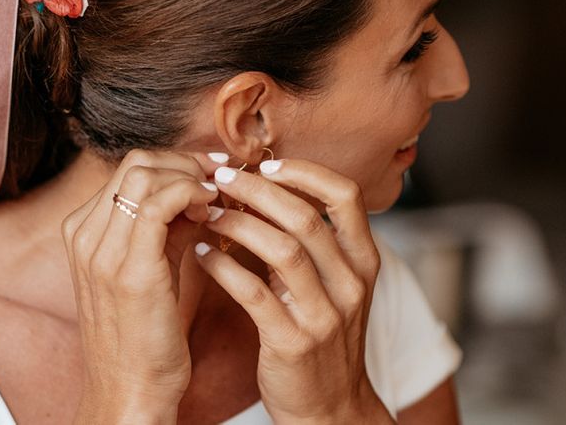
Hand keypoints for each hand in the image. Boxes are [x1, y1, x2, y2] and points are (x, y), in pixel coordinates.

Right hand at [61, 148, 221, 422]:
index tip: (209, 172)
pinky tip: (210, 208)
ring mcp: (101, 250)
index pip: (130, 168)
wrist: (130, 391)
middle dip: (185, 161)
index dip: (175, 162)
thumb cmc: (145, 333)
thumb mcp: (152, 267)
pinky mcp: (128, 269)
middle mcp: (84, 233)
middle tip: (219, 177)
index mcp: (84, 230)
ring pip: (145, 174)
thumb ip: (170, 226)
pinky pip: (158, 204)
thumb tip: (200, 194)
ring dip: (190, 176)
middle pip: (136, 162)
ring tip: (216, 197)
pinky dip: (189, 193)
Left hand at [195, 158, 394, 423]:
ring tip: (207, 212)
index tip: (267, 164)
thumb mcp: (334, 284)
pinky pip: (253, 293)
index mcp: (363, 261)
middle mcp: (351, 284)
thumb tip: (268, 188)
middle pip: (305, 217)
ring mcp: (324, 316)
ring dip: (238, 223)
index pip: (345, 196)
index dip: (305, 172)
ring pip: (282, 249)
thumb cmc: (322, 334)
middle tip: (221, 178)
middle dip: (258, 190)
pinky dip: (223, 266)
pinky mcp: (293, 343)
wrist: (330, 408)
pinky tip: (202, 253)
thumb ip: (313, 241)